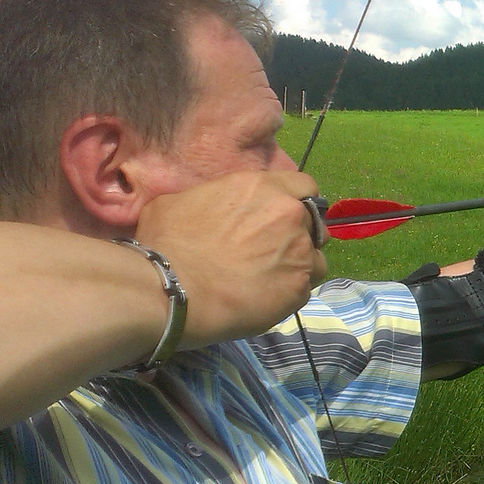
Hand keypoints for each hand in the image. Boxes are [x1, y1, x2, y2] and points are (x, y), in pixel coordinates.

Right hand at [136, 171, 327, 347]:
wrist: (173, 289)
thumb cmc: (168, 244)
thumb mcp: (177, 203)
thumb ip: (209, 199)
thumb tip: (206, 207)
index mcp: (261, 187)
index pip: (304, 185)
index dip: (297, 201)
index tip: (283, 217)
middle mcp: (289, 213)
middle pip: (312, 222)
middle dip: (299, 234)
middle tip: (274, 251)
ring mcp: (300, 250)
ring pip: (315, 256)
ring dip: (299, 264)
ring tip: (271, 278)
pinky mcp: (301, 285)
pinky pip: (307, 287)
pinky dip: (293, 291)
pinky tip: (269, 298)